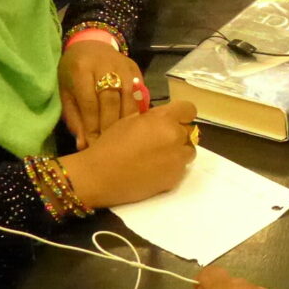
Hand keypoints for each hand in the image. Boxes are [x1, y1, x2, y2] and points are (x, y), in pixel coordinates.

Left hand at [58, 42, 143, 149]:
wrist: (90, 44)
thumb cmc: (73, 72)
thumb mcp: (66, 92)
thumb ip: (74, 118)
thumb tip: (83, 145)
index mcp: (81, 70)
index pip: (90, 103)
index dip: (92, 127)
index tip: (93, 146)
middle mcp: (105, 66)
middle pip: (111, 101)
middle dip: (109, 127)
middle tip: (108, 148)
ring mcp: (123, 66)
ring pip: (129, 99)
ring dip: (126, 122)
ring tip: (122, 140)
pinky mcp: (136, 69)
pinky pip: (140, 94)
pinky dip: (137, 112)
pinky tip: (134, 127)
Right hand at [59, 99, 197, 208]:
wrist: (100, 176)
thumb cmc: (110, 145)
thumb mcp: (129, 120)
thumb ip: (151, 117)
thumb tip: (162, 117)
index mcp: (163, 119)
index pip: (189, 110)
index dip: (182, 115)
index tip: (175, 120)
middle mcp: (175, 136)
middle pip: (189, 132)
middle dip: (177, 134)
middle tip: (159, 142)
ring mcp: (177, 159)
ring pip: (188, 151)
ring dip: (178, 152)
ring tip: (158, 157)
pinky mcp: (175, 178)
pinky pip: (181, 169)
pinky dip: (172, 168)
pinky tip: (154, 171)